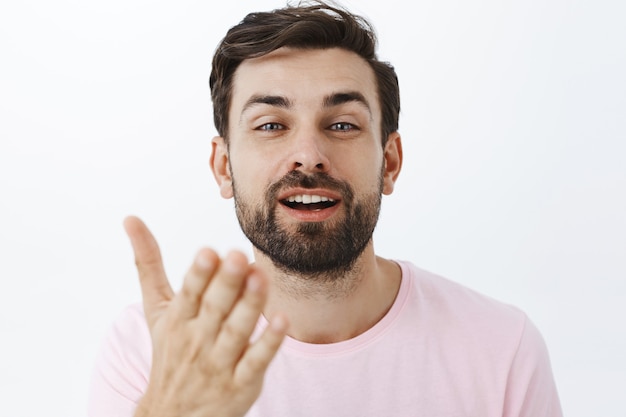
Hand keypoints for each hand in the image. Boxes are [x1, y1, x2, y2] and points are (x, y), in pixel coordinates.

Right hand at [123, 216, 287, 416]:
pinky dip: (268, 343)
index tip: (209, 251)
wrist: (173, 416)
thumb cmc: (171, 349)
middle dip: (226, 282)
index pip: (189, 293)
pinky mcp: (241, 383)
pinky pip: (256, 361)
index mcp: (179, 319)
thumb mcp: (156, 309)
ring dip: (249, 305)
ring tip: (260, 278)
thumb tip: (130, 219)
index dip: (199, 274)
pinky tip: (282, 322)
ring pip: (236, 331)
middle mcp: (198, 339)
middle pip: (214, 308)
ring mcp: (220, 362)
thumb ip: (148, 264)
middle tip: (238, 256)